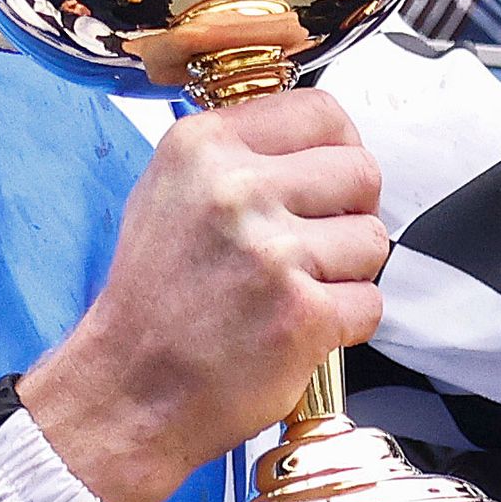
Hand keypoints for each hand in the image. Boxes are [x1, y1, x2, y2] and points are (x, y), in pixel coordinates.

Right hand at [23, 91, 386, 501]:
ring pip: (373, 239)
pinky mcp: (302, 314)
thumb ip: (240, 156)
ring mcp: (272, 253)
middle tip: (313, 247)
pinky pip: (370, 303)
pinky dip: (345, 324)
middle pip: (361, 172)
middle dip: (350, 213)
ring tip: (295, 292)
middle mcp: (236, 190)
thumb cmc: (151, 300)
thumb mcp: (169, 193)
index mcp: (203, 146)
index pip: (321, 112)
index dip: (338, 150)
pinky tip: (296, 330)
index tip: (327, 182)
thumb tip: (317, 143)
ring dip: (348, 272)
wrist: (127, 390)